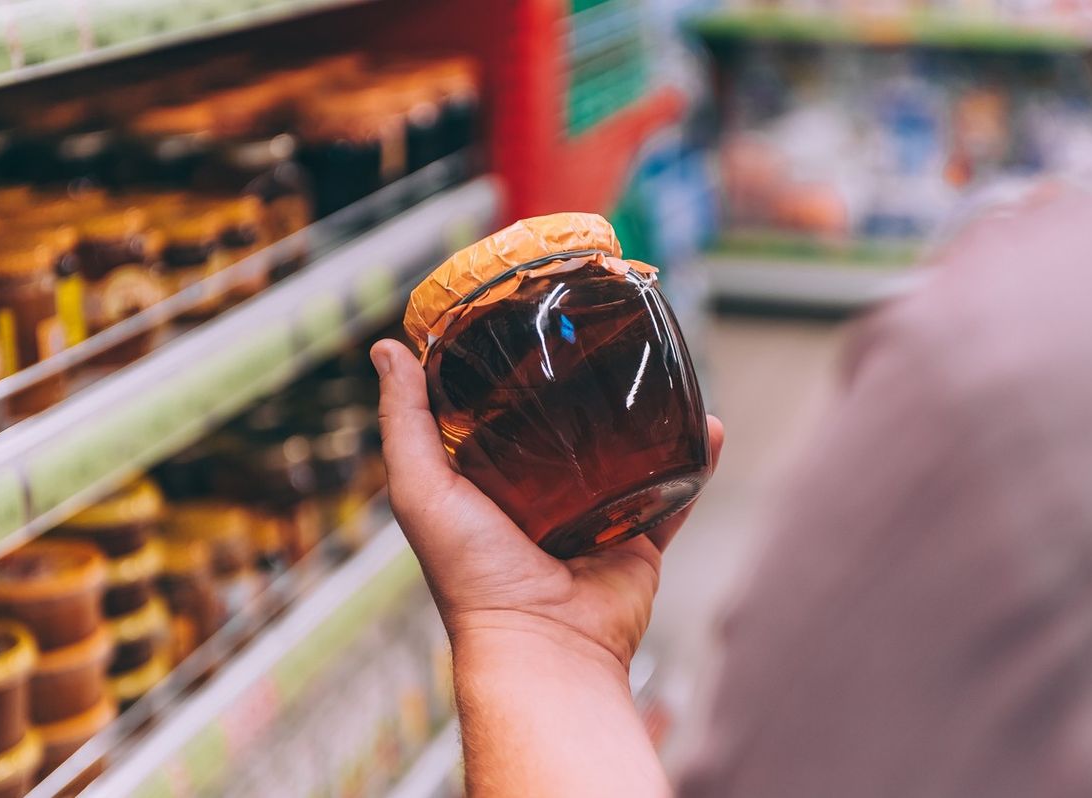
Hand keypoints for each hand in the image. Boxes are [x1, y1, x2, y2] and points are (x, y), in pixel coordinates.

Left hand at [371, 339, 723, 676]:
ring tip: (659, 371)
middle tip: (601, 343)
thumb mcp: (422, 490)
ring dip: (646, 418)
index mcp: (488, 488)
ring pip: (627, 456)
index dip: (507, 376)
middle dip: (585, 391)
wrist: (544, 644)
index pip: (497, 419)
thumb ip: (406, 423)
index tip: (524, 325)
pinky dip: (693, 463)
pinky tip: (706, 426)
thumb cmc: (473, 577)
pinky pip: (673, 494)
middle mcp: (542, 500)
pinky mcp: (637, 539)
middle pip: (568, 433)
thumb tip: (385, 349)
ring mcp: (594, 518)